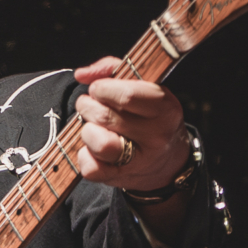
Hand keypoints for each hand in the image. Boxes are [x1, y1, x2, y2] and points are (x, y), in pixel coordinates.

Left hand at [72, 56, 190, 190]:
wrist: (165, 162)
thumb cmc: (148, 116)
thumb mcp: (143, 87)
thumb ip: (113, 70)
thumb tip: (82, 74)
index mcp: (165, 109)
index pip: (127, 96)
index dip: (103, 88)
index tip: (98, 88)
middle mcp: (156, 136)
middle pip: (105, 117)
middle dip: (87, 106)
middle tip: (89, 104)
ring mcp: (138, 160)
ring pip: (99, 143)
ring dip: (86, 130)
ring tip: (91, 126)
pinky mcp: (118, 177)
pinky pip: (90, 167)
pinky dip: (84, 155)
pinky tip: (92, 148)